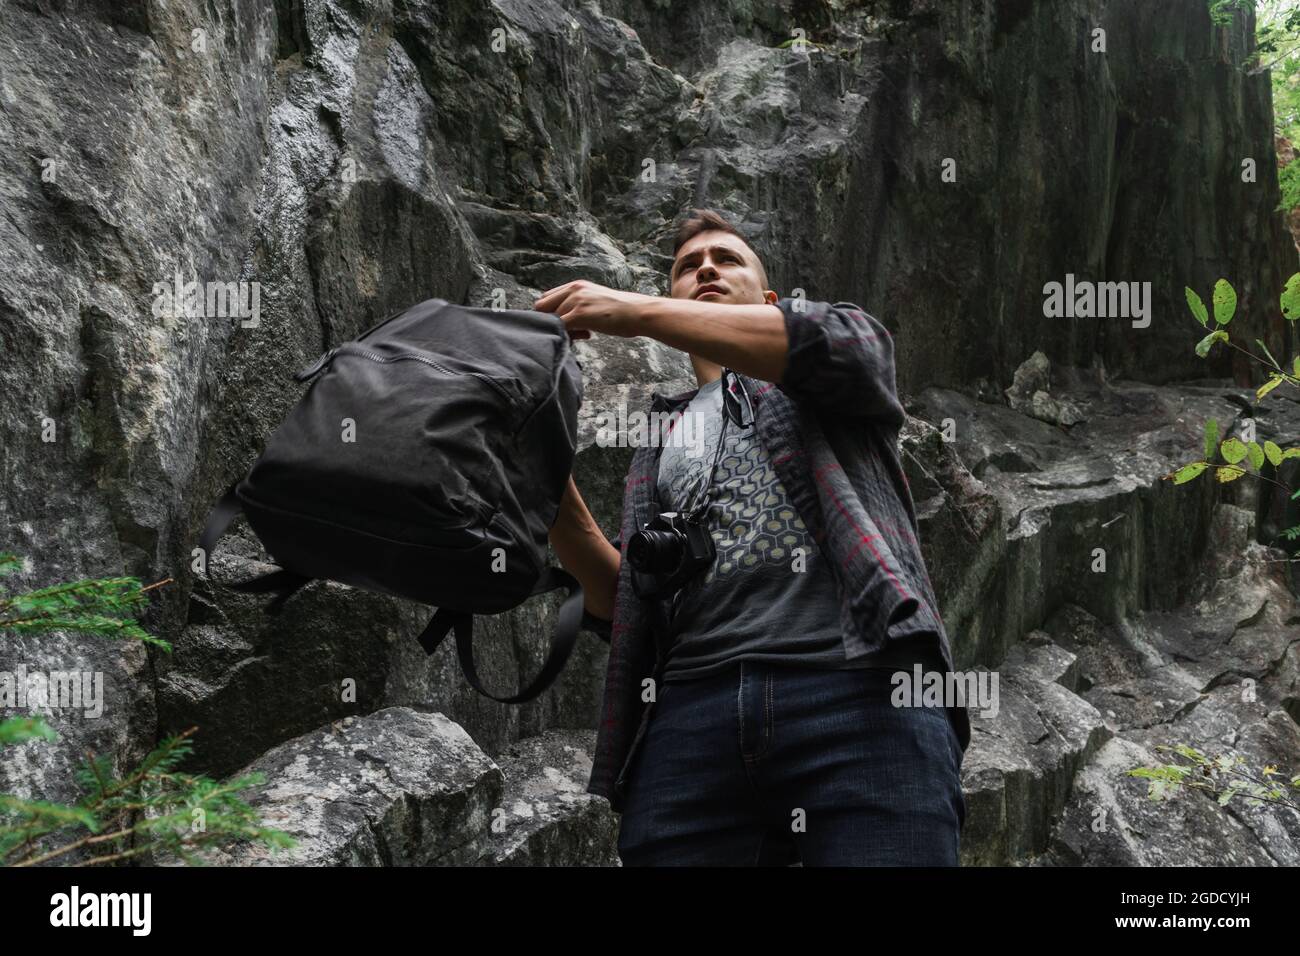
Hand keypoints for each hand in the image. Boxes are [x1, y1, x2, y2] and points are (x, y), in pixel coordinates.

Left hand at [533, 279, 659, 338]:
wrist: (638, 313)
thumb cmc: (621, 311)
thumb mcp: (595, 301)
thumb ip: (578, 306)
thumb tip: (564, 322)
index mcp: (576, 286)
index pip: (547, 299)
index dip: (552, 314)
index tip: (569, 323)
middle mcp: (573, 290)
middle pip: (542, 308)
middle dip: (552, 322)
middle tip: (573, 331)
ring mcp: (575, 301)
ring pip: (551, 320)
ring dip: (563, 331)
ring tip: (585, 333)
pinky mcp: (580, 314)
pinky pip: (560, 328)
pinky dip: (568, 336)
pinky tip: (587, 335)